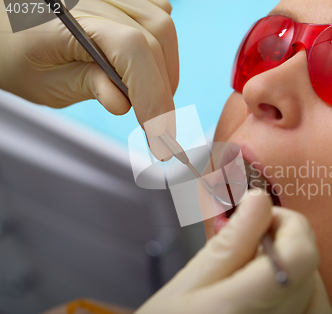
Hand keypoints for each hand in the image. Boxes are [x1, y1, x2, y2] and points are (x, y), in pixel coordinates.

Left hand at [0, 0, 177, 140]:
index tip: (159, 132)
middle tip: (159, 128)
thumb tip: (122, 104)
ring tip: (153, 99)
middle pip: (154, 37)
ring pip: (162, 25)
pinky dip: (162, 46)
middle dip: (162, 88)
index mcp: (64, 16)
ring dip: (166, 69)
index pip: (131, 47)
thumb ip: (87, 86)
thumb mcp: (46, 83)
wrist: (6, 31)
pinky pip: (157, 14)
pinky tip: (150, 67)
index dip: (153, 91)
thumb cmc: (18, 55)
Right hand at [118, 190, 331, 313]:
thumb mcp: (189, 281)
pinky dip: (305, 298)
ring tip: (263, 268)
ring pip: (319, 298)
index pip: (300, 257)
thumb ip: (231, 242)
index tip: (264, 216)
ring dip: (300, 271)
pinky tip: (276, 292)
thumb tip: (260, 200)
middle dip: (288, 242)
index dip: (291, 225)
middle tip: (253, 239)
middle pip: (309, 272)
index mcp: (241, 309)